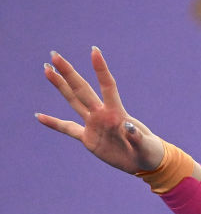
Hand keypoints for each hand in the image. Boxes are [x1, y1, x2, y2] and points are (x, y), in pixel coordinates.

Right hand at [36, 47, 164, 173]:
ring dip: (60, 86)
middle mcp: (102, 115)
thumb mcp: (145, 145)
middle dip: (69, 73)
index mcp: (117, 113)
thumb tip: (128, 127)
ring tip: (47, 70)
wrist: (144, 162)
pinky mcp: (89, 139)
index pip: (107, 86)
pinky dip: (54, 123)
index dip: (101, 69)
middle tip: (54, 55)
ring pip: (73, 101)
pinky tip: (39, 116)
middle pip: (82, 90)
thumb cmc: (148, 150)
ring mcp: (94, 125)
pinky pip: (68, 129)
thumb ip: (136, 137)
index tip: (94, 51)